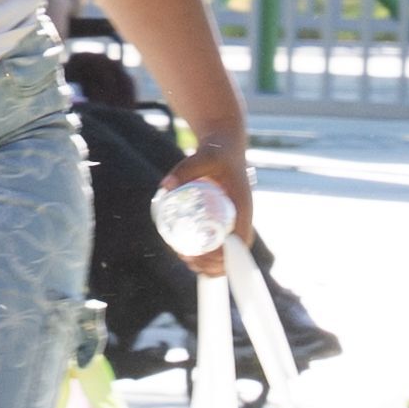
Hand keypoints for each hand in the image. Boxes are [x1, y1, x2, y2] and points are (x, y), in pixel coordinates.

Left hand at [158, 135, 255, 273]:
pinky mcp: (224, 216)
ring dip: (212, 261)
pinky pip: (221, 239)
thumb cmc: (216, 152)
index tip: (205, 260)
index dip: (226, 255)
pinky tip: (192, 256)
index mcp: (242, 206)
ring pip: (227, 248)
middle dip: (214, 262)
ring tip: (189, 262)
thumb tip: (166, 186)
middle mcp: (240, 215)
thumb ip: (185, 169)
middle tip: (189, 262)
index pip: (240, 239)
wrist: (224, 145)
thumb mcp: (203, 158)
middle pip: (234, 249)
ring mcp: (233, 217)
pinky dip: (210, 252)